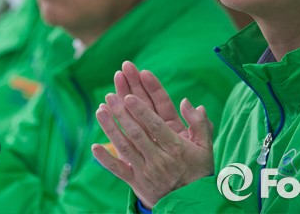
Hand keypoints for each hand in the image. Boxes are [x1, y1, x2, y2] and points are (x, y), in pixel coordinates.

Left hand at [92, 62, 213, 207]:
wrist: (190, 202)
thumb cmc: (197, 169)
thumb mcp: (205, 147)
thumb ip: (199, 123)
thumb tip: (187, 102)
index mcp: (175, 147)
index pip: (155, 125)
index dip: (141, 111)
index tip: (129, 96)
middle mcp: (159, 159)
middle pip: (136, 133)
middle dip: (122, 113)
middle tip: (110, 96)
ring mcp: (145, 171)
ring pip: (125, 147)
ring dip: (111, 128)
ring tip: (100, 110)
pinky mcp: (136, 182)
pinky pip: (118, 170)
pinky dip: (105, 159)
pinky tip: (94, 146)